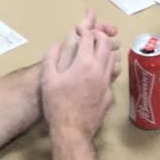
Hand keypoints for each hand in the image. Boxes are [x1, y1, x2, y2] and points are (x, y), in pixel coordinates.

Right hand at [40, 25, 118, 140]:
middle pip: (106, 44)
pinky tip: (97, 73)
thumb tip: (57, 44)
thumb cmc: (56, 104)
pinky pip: (111, 75)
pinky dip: (106, 68)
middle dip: (99, 35)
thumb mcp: (47, 79)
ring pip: (112, 59)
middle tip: (91, 36)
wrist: (72, 130)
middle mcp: (99, 69)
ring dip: (105, 50)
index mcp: (84, 63)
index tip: (80, 29)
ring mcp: (107, 83)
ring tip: (96, 50)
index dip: (85, 30)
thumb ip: (51, 58)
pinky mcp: (110, 95)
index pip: (89, 38)